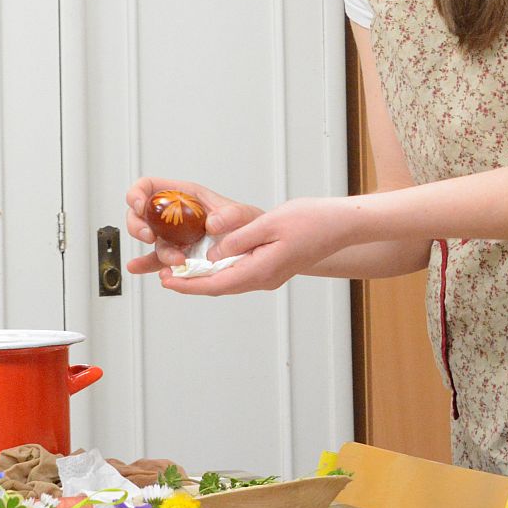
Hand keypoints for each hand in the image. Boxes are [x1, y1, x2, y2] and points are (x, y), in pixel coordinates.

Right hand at [123, 177, 263, 274]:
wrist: (253, 252)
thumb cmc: (246, 227)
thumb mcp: (244, 215)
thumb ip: (232, 215)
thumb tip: (212, 224)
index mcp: (185, 195)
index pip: (149, 187)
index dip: (137, 193)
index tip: (140, 206)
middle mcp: (174, 214)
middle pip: (140, 214)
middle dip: (137, 225)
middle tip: (150, 236)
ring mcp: (173, 235)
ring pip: (150, 240)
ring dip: (157, 252)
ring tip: (176, 261)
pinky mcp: (177, 255)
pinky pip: (156, 260)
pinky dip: (146, 264)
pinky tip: (137, 268)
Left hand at [157, 196, 353, 295]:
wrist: (341, 225)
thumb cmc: (311, 221)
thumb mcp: (268, 224)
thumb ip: (237, 239)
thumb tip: (210, 253)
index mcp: (261, 270)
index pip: (215, 284)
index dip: (188, 284)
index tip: (166, 280)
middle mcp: (264, 279)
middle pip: (219, 287)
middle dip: (191, 283)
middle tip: (165, 275)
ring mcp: (270, 276)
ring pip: (230, 281)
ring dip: (205, 278)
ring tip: (181, 269)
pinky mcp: (273, 269)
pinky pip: (241, 274)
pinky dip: (221, 270)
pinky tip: (210, 261)